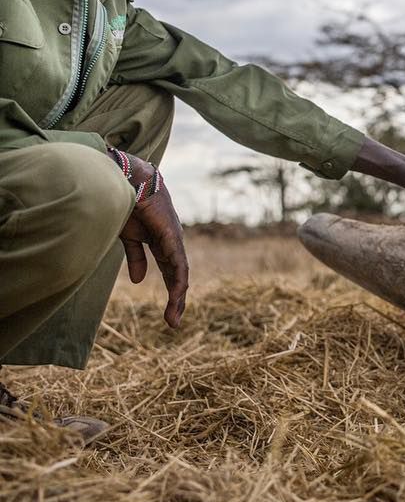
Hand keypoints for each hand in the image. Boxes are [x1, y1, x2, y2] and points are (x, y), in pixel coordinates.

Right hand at [117, 153, 188, 327]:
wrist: (128, 179)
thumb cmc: (127, 203)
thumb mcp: (129, 237)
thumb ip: (135, 257)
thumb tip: (137, 281)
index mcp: (161, 242)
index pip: (169, 271)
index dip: (170, 291)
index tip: (168, 313)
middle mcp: (171, 242)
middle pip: (177, 276)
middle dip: (176, 299)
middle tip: (173, 322)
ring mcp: (173, 239)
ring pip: (180, 273)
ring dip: (177, 296)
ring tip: (173, 317)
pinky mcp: (171, 235)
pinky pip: (177, 262)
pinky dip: (177, 279)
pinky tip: (178, 294)